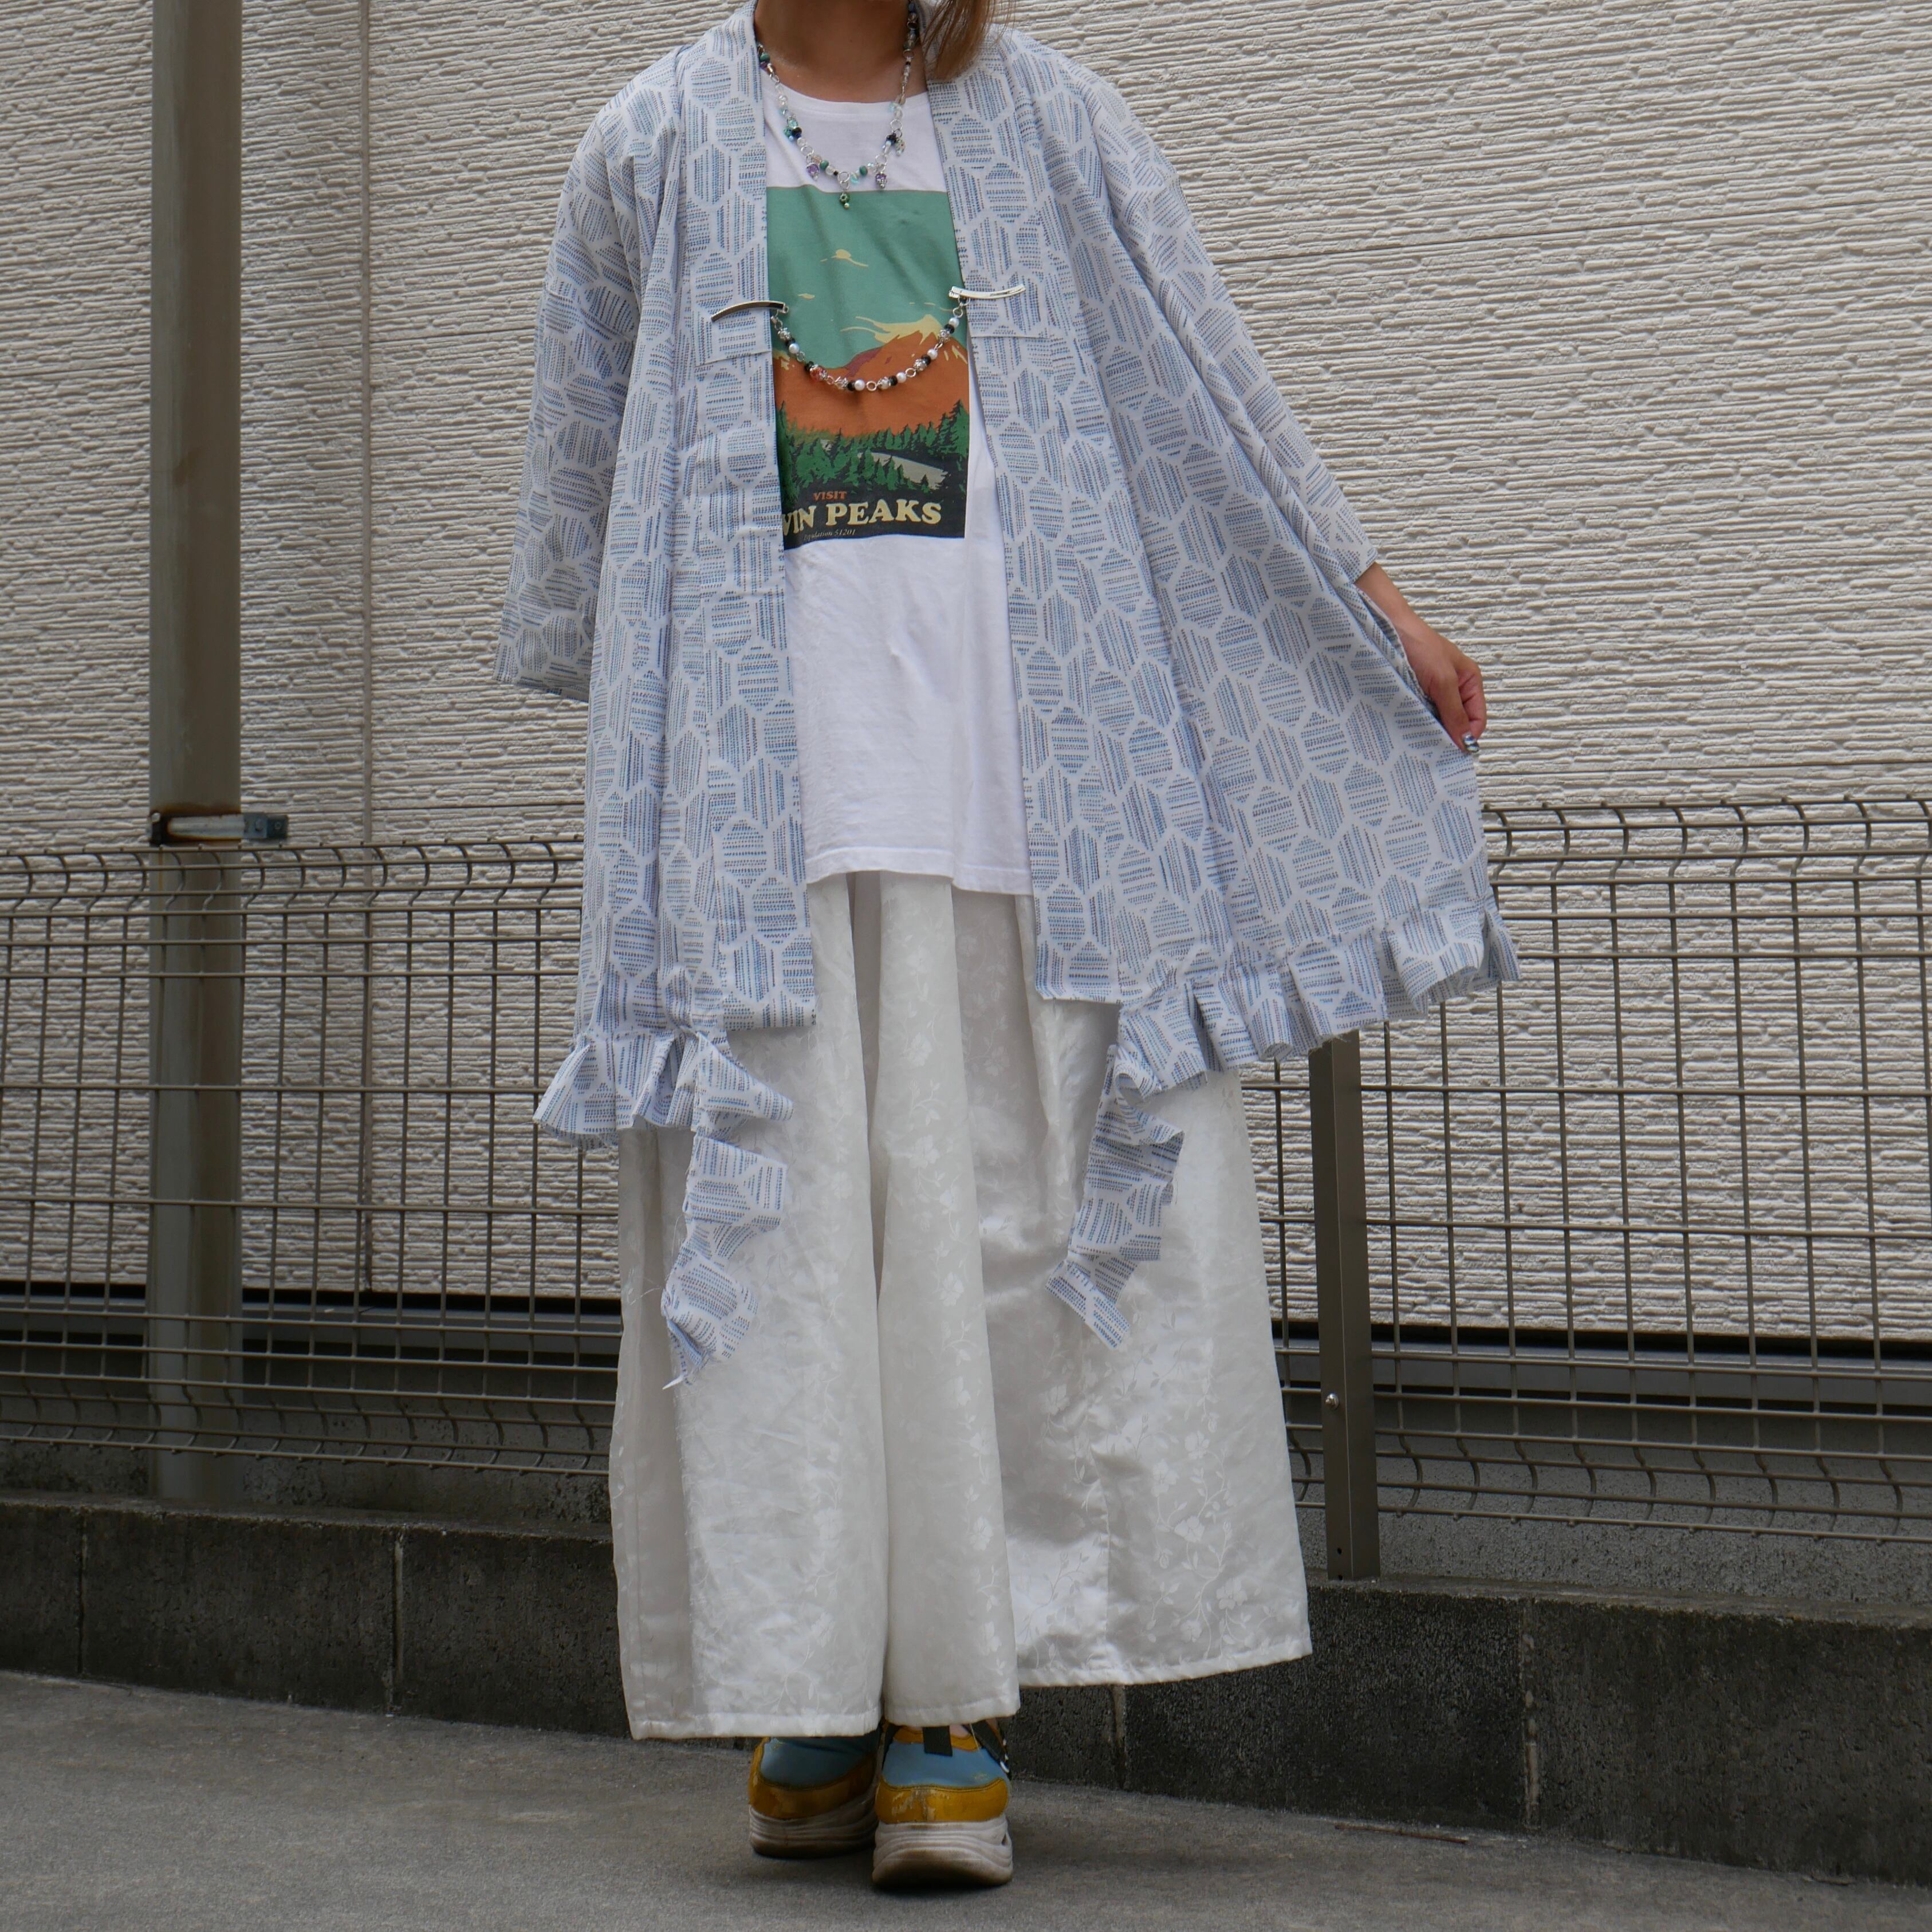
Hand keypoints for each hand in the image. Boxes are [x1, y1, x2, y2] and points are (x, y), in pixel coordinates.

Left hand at [1354, 563, 1486, 745]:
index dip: (1468, 736)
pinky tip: (1407, 726)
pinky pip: (1419, 714)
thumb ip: (1455, 711)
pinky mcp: (1414, 693)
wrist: (1386, 628)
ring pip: (1437, 720)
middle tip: (1432, 747)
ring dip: (1429, 728)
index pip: (1477, 719)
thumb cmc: (1419, 645)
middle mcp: (1453, 688)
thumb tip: (1465, 741)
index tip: (1453, 750)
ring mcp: (1432, 692)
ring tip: (1418, 736)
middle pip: (1457, 723)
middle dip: (1447, 735)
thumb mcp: (1443, 680)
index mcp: (1469, 681)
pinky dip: (1415, 721)